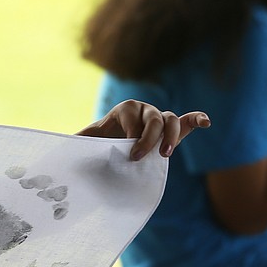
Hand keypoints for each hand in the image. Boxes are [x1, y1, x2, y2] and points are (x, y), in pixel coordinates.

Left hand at [77, 100, 210, 160]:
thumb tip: (60, 142)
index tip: (128, 153)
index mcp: (124, 109)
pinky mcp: (172, 128)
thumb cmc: (99, 143)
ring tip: (165, 154)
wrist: (112, 143)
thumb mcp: (87, 141)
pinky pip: (187, 121)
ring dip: (170, 136)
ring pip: (171, 120)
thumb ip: (77, 140)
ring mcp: (160, 118)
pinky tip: (206, 123)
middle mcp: (144, 110)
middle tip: (143, 157)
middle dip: (151, 137)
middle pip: (154, 118)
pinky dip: (197, 119)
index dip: (132, 132)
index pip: (132, 115)